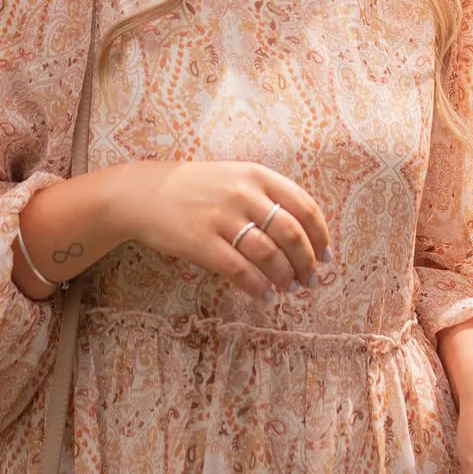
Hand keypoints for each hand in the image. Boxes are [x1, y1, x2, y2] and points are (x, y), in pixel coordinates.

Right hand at [110, 161, 330, 302]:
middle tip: (311, 280)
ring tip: (289, 290)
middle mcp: (243, 193)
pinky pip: (239, 271)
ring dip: (285, 277)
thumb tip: (302, 232)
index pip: (304, 206)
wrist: (144, 193)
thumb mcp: (234, 176)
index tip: (327, 255)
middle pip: (291, 233)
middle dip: (307, 261)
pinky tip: (265, 299)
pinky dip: (257, 289)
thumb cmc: (195, 188)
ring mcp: (222, 218)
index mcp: (256, 174)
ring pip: (268, 255)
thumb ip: (266, 196)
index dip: (321, 235)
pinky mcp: (201, 242)